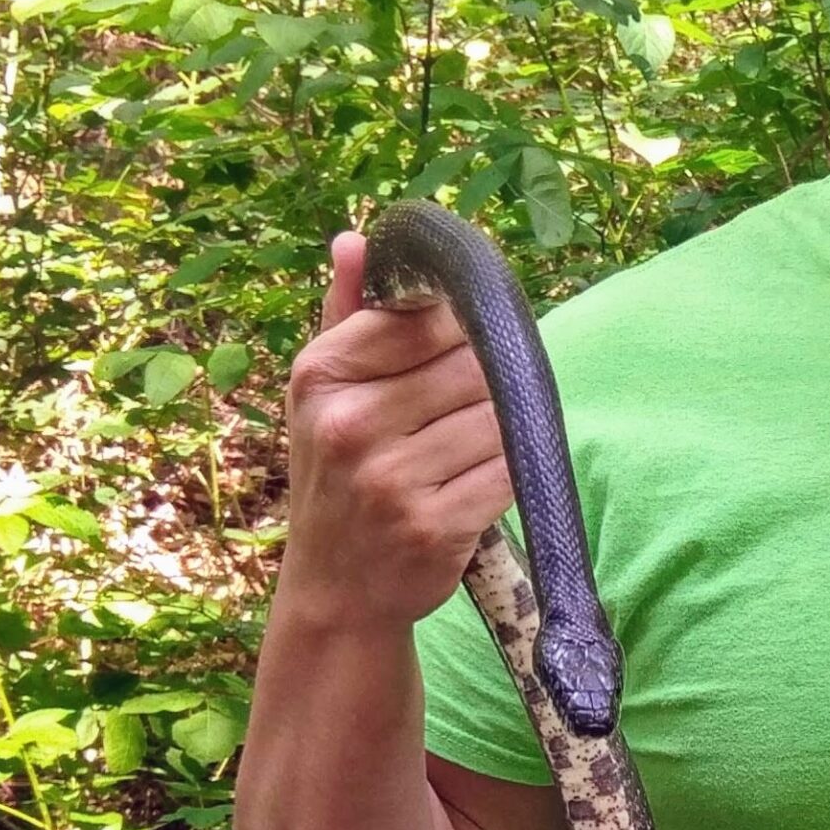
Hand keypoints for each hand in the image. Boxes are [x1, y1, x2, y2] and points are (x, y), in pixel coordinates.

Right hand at [277, 230, 513, 631]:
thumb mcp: (323, 395)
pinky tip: (479, 484)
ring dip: (501, 432)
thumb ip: (346, 314)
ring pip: (498, 419)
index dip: (458, 331)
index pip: (425, 317)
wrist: (335, 591)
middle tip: (466, 412)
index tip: (457, 351)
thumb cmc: (336, 479)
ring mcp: (391, 479)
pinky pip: (508, 473)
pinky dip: (507, 475)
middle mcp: (350, 424)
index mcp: (321, 376)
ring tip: (468, 451)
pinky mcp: (435, 526)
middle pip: (473, 365)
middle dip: (486, 384)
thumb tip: (354, 239)